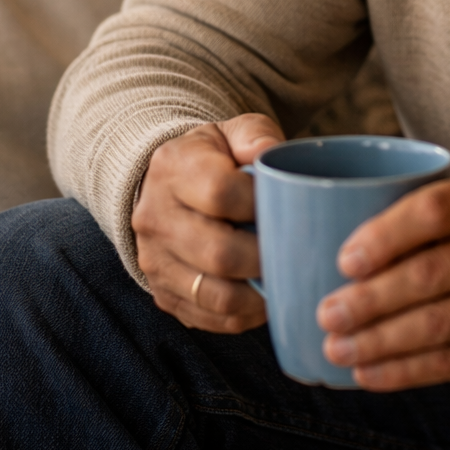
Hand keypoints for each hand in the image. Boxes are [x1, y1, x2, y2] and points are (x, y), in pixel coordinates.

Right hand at [132, 113, 283, 331]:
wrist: (164, 185)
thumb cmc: (212, 158)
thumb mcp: (231, 132)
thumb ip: (254, 135)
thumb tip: (271, 151)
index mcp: (173, 168)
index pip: (220, 193)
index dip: (261, 206)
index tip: (286, 207)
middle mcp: (154, 216)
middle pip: (219, 253)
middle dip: (267, 257)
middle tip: (295, 250)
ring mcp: (154, 260)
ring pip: (215, 294)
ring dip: (259, 294)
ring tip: (284, 277)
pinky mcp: (162, 293)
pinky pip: (209, 317)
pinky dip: (244, 314)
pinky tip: (264, 297)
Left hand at [315, 173, 449, 389]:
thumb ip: (437, 212)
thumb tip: (346, 239)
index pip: (436, 210)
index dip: (385, 236)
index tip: (345, 260)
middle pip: (430, 276)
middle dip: (369, 300)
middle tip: (328, 313)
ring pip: (436, 326)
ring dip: (378, 342)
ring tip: (337, 347)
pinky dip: (403, 371)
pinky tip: (369, 374)